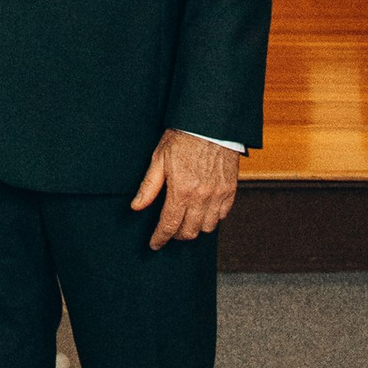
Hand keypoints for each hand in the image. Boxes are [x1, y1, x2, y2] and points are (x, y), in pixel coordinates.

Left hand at [131, 129, 239, 250]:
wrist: (211, 123)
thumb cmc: (184, 136)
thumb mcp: (159, 158)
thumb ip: (149, 186)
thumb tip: (137, 206)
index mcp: (181, 191)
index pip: (169, 225)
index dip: (160, 238)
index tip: (155, 244)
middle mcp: (201, 197)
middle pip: (189, 232)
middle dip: (176, 235)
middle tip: (169, 229)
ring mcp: (218, 195)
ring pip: (207, 228)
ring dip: (195, 228)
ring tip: (186, 219)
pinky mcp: (230, 190)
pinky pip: (222, 215)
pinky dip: (212, 218)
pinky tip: (203, 210)